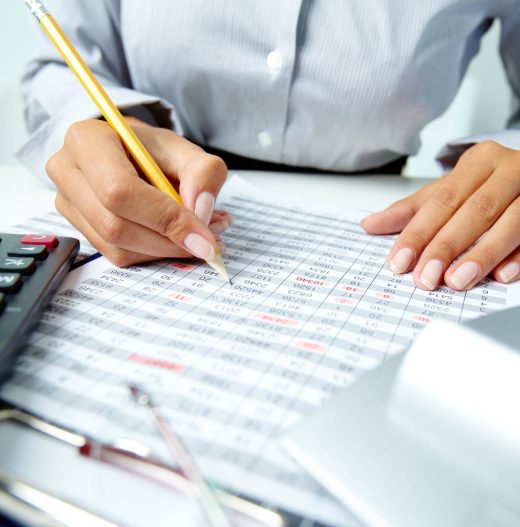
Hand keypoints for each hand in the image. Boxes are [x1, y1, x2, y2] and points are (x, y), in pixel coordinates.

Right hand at [47, 117, 231, 266]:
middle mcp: (68, 172)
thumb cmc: (152, 150)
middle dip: (168, 241)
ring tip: (197, 234)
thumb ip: (203, 173)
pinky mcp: (80, 229)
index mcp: (87, 141)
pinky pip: (119, 255)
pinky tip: (175, 237)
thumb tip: (201, 211)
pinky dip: (154, 253)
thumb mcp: (184, 150)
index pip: (120, 191)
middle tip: (207, 241)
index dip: (164, 218)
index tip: (204, 236)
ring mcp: (68, 204)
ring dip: (165, 250)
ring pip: (118, 247)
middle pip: (115, 226)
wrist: (130, 154)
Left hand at [361, 141, 519, 289]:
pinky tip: (501, 276)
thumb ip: (413, 209)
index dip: (418, 233)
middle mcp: (510, 170)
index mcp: (479, 162)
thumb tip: (369, 224)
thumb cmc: (488, 185)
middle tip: (425, 278)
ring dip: (482, 254)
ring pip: (511, 221)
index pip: (441, 201)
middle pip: (473, 210)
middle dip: (446, 247)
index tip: (398, 262)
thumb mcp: (450, 191)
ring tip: (456, 281)